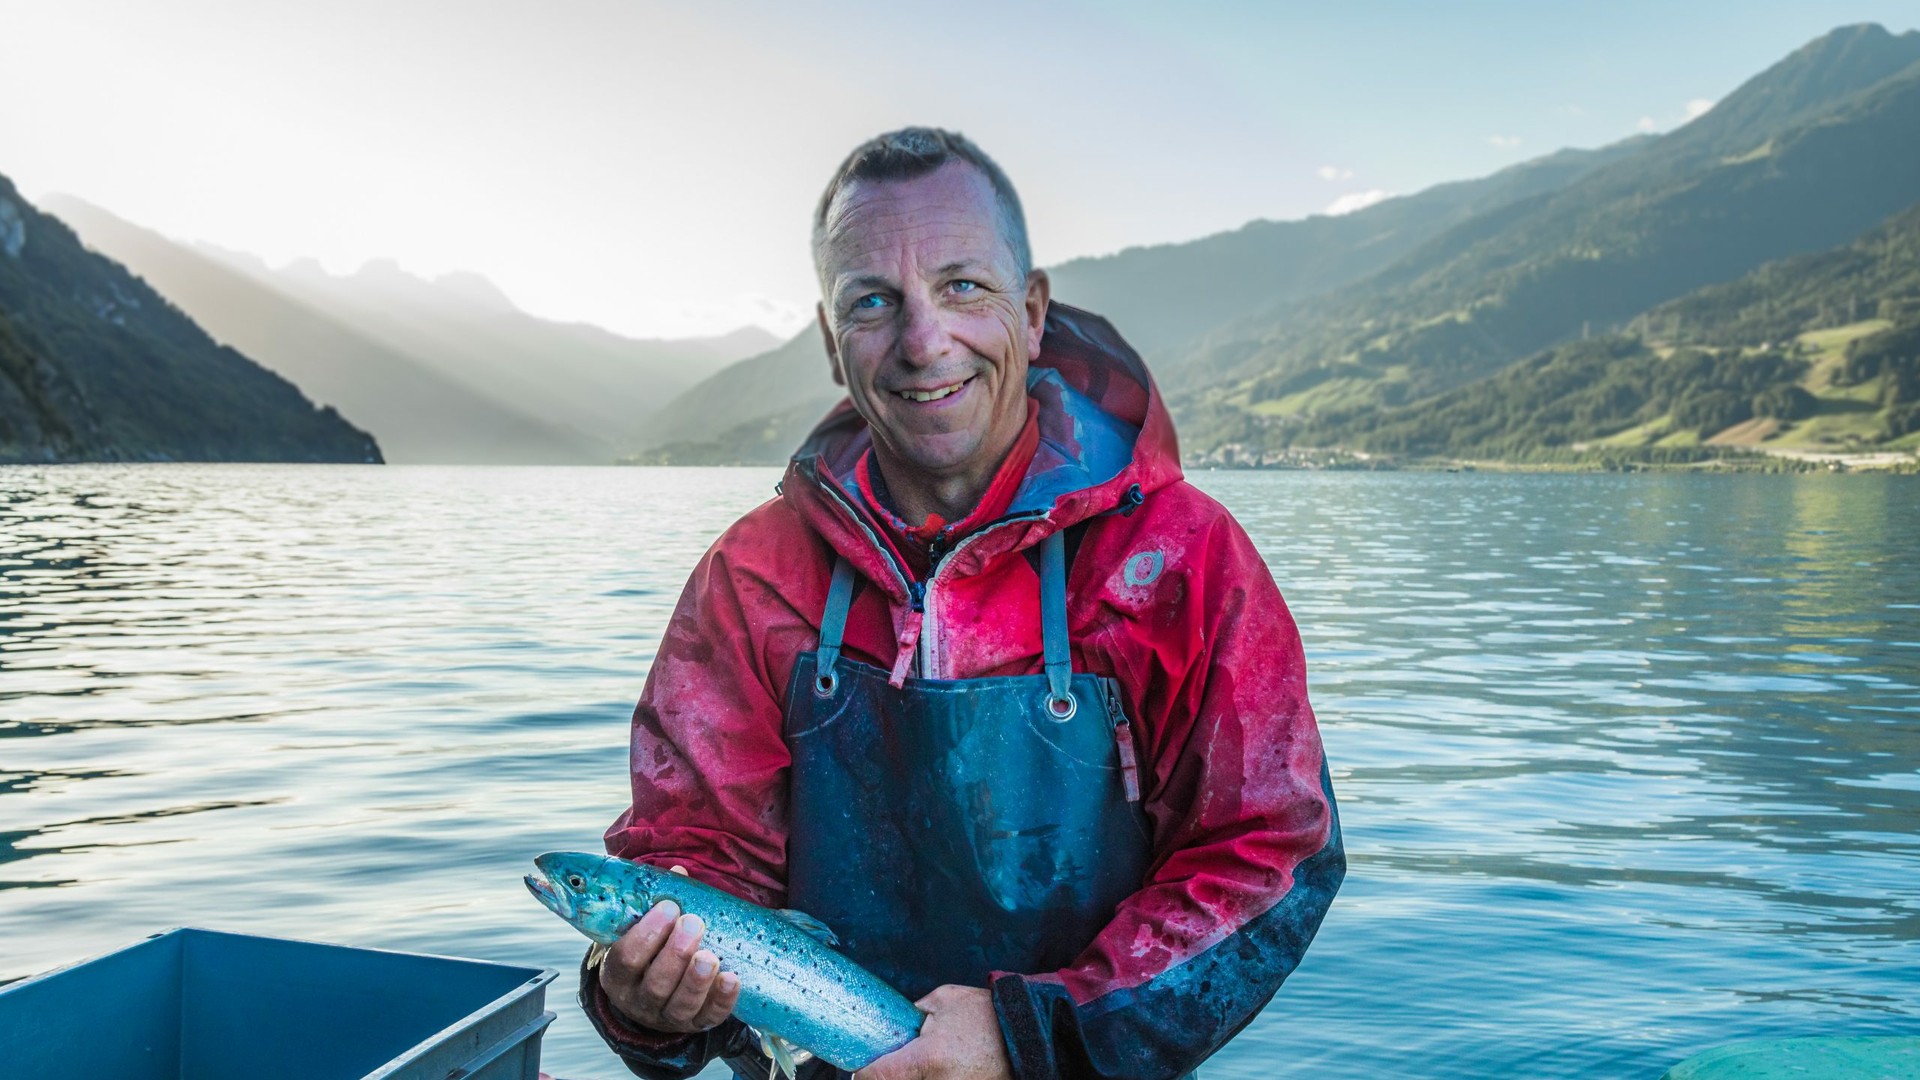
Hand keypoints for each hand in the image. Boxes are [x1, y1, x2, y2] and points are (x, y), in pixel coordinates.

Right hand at [597, 865, 740, 1032]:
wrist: (649, 996)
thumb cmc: (648, 951)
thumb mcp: (643, 930)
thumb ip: (658, 901)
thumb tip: (679, 871)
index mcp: (619, 974)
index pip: (626, 958)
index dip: (646, 934)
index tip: (669, 907)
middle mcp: (639, 1000)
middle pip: (655, 984)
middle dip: (675, 953)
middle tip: (693, 923)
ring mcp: (667, 1016)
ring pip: (680, 1005)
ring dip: (697, 980)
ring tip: (710, 956)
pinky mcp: (695, 1025)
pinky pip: (709, 1017)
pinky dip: (722, 1000)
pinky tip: (732, 979)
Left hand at [854, 985, 1012, 1079]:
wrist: (1029, 1036)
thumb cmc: (989, 1017)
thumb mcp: (945, 1000)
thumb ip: (915, 1013)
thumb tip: (897, 1023)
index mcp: (927, 1059)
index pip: (877, 1075)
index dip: (862, 1071)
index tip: (859, 1066)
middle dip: (890, 1073)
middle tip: (889, 1062)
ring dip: (910, 1074)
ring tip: (924, 1060)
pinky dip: (929, 1077)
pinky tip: (938, 1067)